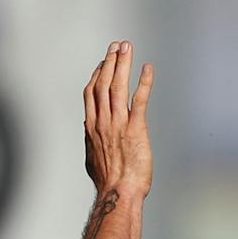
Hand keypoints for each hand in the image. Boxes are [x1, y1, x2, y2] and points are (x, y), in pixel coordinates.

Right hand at [84, 41, 154, 196]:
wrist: (118, 193)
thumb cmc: (109, 181)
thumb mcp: (92, 159)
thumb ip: (91, 142)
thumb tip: (89, 134)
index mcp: (92, 126)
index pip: (92, 92)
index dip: (98, 74)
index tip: (104, 62)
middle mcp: (103, 121)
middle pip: (104, 83)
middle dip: (110, 61)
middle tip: (117, 45)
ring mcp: (118, 123)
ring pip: (118, 86)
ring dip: (123, 64)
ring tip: (127, 47)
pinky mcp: (136, 128)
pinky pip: (139, 99)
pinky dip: (144, 81)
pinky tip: (148, 68)